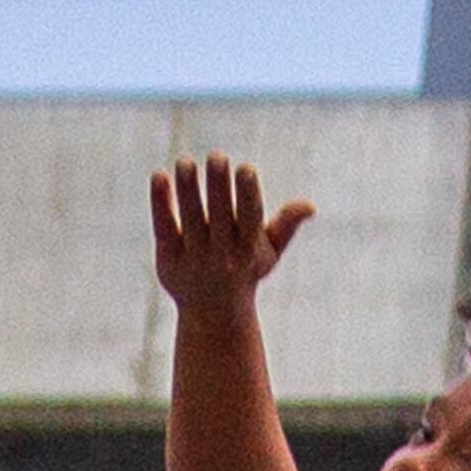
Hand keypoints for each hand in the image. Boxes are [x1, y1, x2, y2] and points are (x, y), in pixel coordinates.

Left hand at [153, 153, 313, 312]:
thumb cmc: (245, 272)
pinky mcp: (168, 259)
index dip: (248, 194)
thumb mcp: (268, 252)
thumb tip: (310, 206)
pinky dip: (160, 202)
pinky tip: (160, 176)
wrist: (213, 314)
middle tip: (217, 157)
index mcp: (248, 251)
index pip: (250, 219)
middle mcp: (222, 256)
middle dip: (219, 186)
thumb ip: (286, 226)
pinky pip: (164, 227)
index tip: (246, 169)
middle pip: (220, 216)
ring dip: (188, 189)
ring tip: (186, 162)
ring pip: (191, 218)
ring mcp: (194, 258)